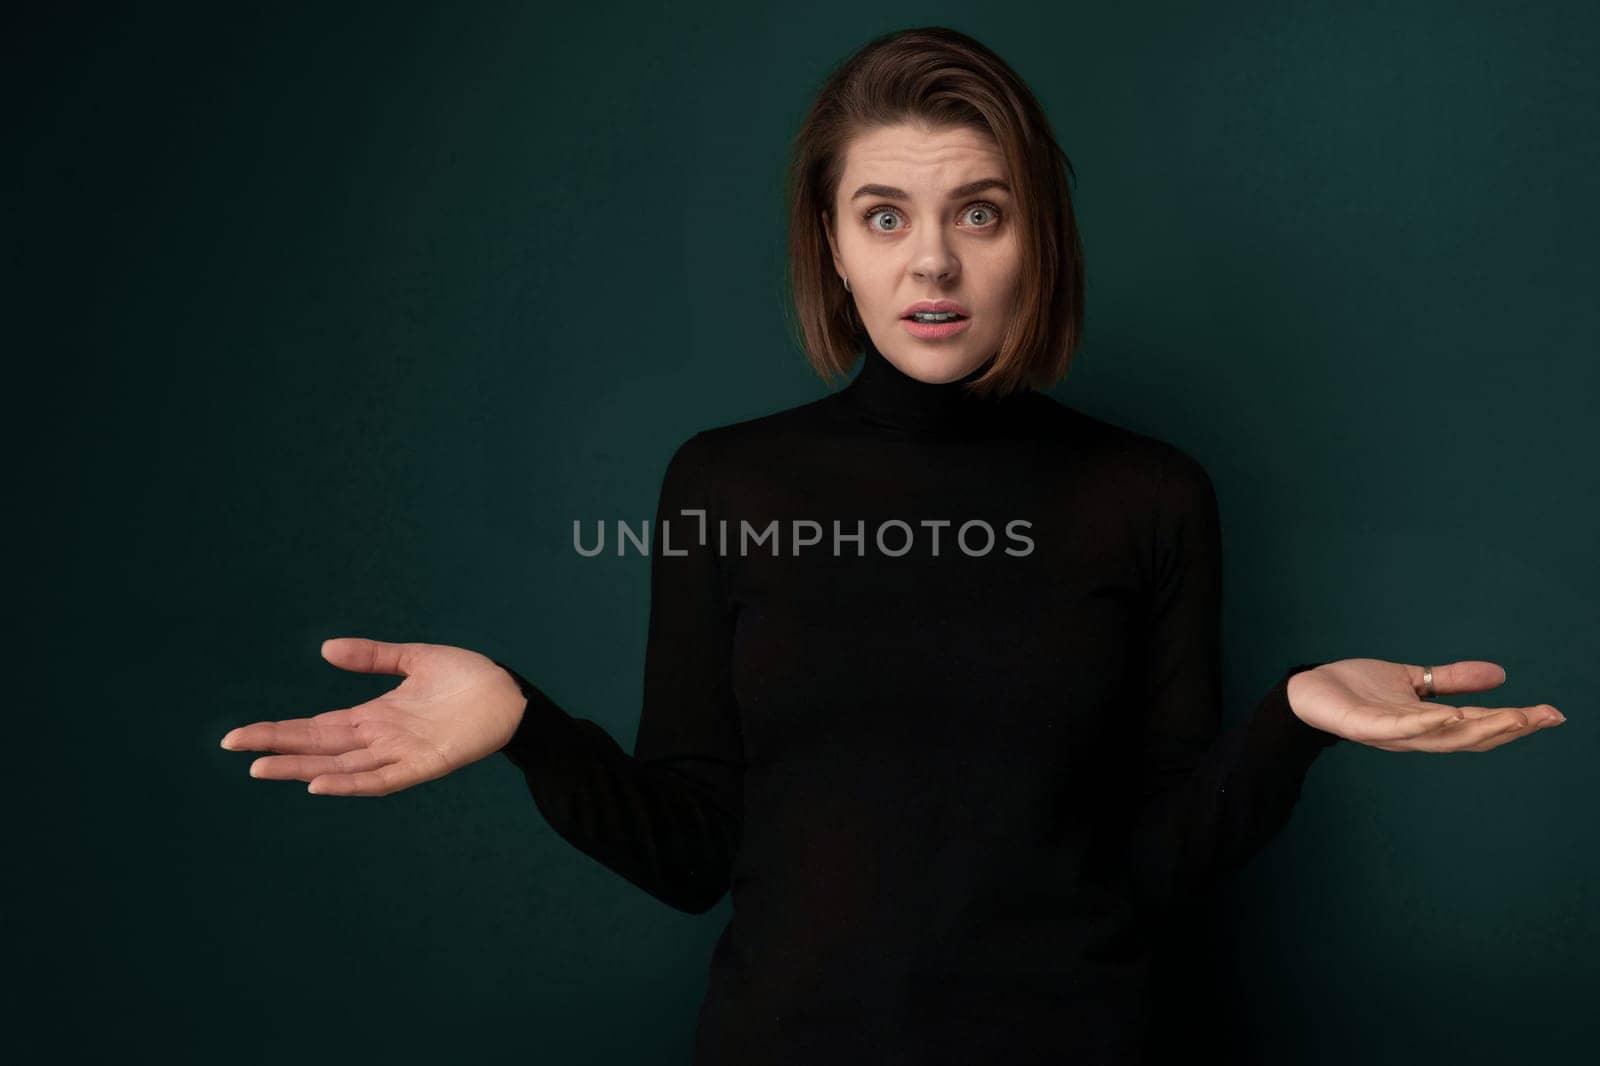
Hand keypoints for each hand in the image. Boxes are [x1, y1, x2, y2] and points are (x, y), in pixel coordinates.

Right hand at [219, 638, 528, 794]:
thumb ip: (373, 657)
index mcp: (373, 716)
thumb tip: (325, 649)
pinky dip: (350, 783)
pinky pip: (380, 779)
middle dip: (276, 748)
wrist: (510, 694)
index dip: (278, 730)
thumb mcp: (414, 659)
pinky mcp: (423, 765)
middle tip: (232, 747)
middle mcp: (379, 739)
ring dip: (301, 768)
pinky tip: (320, 783)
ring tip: (261, 768)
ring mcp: (399, 754)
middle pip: (317, 747)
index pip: (315, 726)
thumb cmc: (467, 678)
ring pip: (339, 767)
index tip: (239, 735)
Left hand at [1286, 658, 1565, 752]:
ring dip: (1479, 728)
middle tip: (1545, 717)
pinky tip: (1449, 716)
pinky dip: (1425, 724)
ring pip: (1443, 737)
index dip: (1516, 723)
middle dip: (1509, 727)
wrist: (1308, 691)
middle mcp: (1415, 735)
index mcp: (1428, 725)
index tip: (1552, 715)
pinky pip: (1400, 728)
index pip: (1479, 727)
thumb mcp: (1413, 680)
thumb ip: (1452, 681)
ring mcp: (1391, 734)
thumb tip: (1501, 675)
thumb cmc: (1356, 689)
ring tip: (1514, 718)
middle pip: (1470, 737)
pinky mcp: (1366, 727)